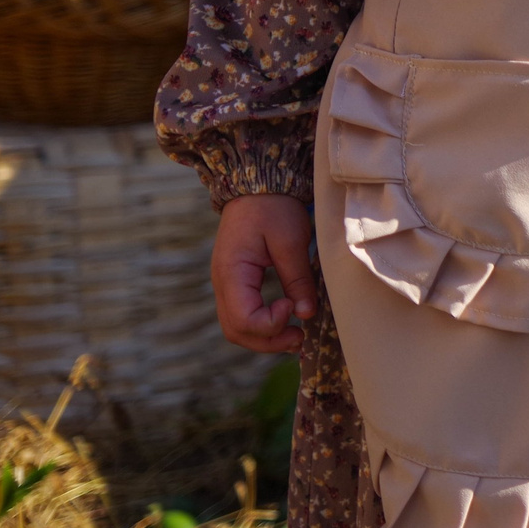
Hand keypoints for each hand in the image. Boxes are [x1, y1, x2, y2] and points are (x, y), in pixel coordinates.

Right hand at [212, 194, 316, 352]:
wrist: (257, 186)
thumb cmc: (273, 208)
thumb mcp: (290, 240)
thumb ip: (297, 278)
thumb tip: (306, 314)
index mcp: (231, 273)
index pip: (242, 319)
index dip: (270, 324)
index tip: (293, 306)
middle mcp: (222, 284)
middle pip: (236, 331)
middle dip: (268, 341)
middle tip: (299, 338)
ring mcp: (227, 285)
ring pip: (236, 327)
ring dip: (264, 338)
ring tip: (296, 336)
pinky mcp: (236, 283)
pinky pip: (242, 314)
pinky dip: (261, 326)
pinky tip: (285, 322)